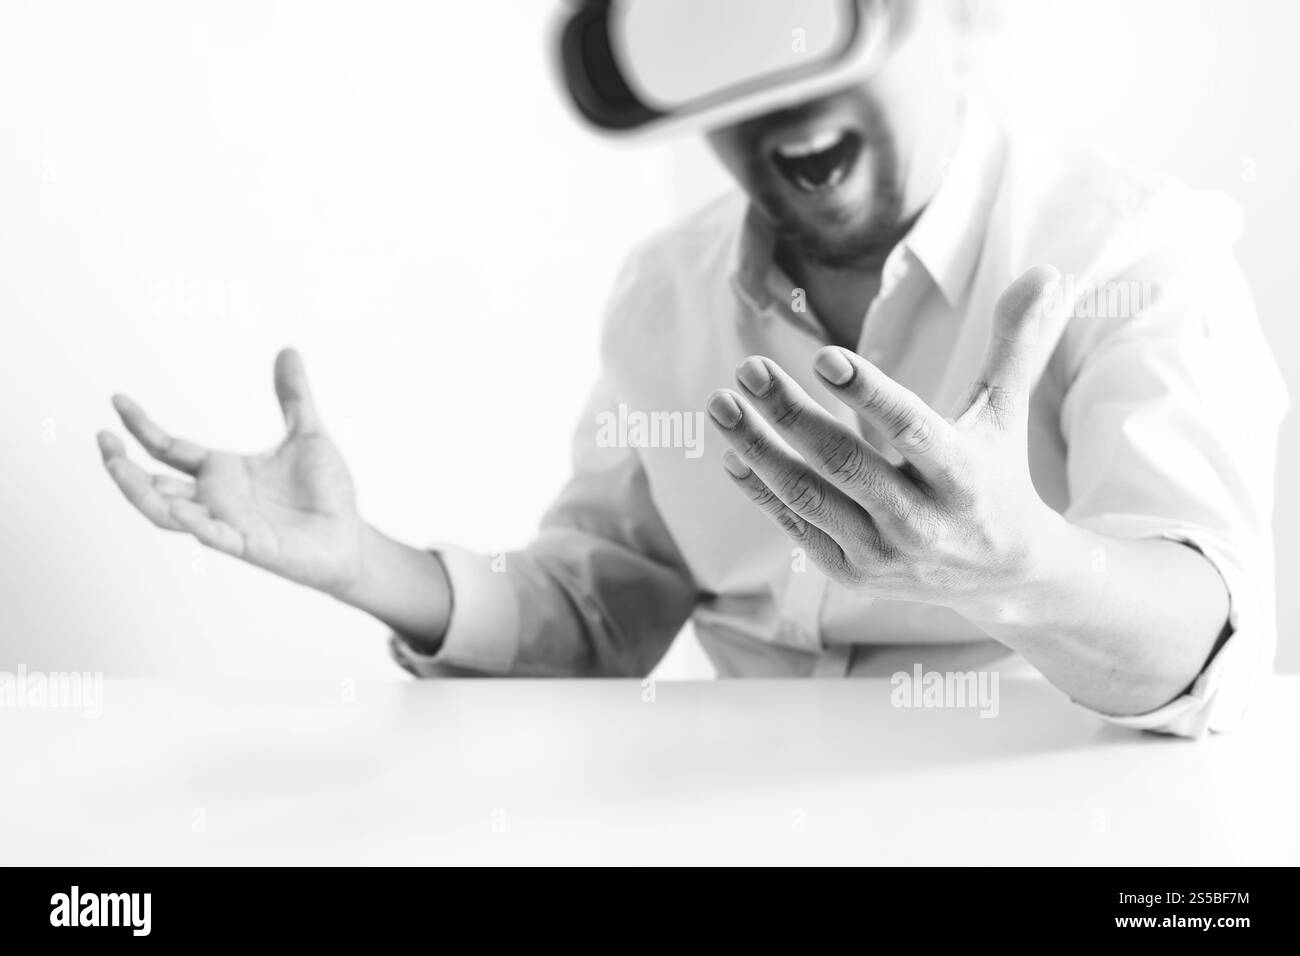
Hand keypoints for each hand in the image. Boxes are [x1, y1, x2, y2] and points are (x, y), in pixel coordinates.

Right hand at [98, 349, 364, 595]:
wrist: (350, 538)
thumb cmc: (326, 493)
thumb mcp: (309, 434)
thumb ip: (293, 396)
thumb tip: (288, 350)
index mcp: (222, 471)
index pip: (168, 449)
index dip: (141, 427)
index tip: (118, 400)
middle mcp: (216, 498)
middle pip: (153, 485)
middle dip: (123, 465)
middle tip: (102, 439)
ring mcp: (229, 523)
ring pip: (168, 515)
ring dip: (140, 494)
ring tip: (116, 467)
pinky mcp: (250, 546)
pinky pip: (214, 537)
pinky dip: (195, 525)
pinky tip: (179, 510)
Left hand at [707, 265, 1062, 620]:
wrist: (1005, 577)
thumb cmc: (998, 475)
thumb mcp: (1007, 412)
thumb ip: (1017, 344)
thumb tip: (1046, 271)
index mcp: (962, 473)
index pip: (910, 429)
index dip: (867, 394)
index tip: (823, 357)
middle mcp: (921, 519)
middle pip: (843, 463)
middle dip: (790, 413)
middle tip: (749, 368)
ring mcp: (882, 552)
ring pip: (808, 497)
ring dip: (759, 448)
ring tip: (722, 404)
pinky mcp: (852, 574)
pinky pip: (796, 527)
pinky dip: (762, 490)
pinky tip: (735, 453)